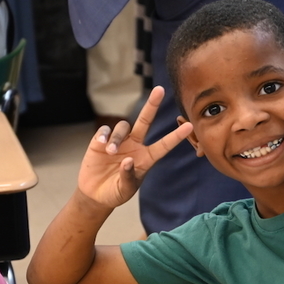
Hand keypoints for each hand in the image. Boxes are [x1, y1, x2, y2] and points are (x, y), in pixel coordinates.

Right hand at [77, 86, 192, 208]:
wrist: (96, 194)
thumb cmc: (115, 192)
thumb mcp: (125, 189)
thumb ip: (128, 176)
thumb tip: (128, 160)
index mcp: (146, 158)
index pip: (164, 145)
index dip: (176, 136)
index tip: (188, 126)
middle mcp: (135, 146)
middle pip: (145, 121)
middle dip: (152, 105)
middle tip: (160, 90)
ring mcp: (119, 142)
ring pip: (123, 127)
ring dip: (117, 137)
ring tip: (110, 152)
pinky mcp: (101, 141)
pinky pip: (105, 130)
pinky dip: (104, 135)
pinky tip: (101, 145)